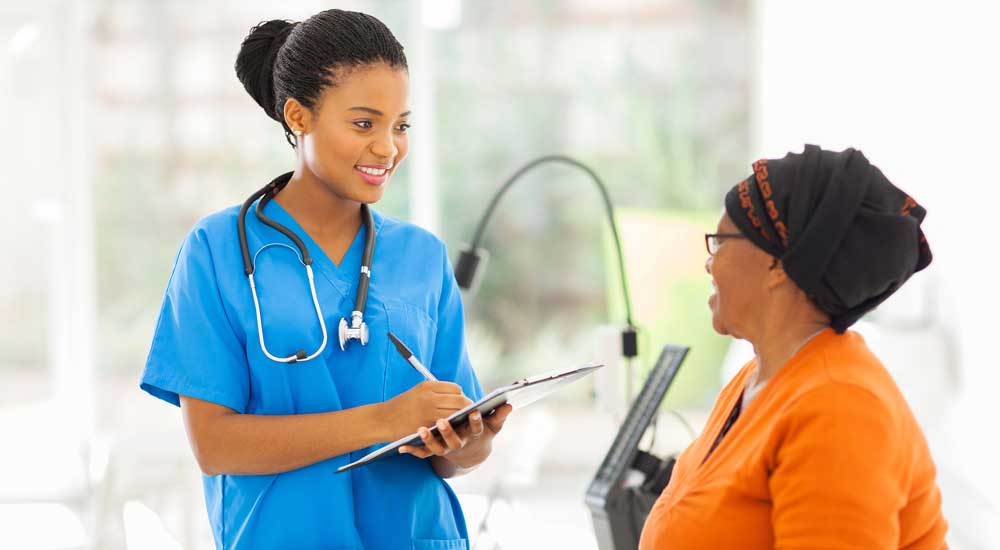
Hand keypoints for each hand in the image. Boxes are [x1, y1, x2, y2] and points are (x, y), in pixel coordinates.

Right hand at [381, 381, 472, 440]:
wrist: (382, 420)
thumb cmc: (402, 406)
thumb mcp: (418, 392)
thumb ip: (436, 392)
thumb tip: (457, 395)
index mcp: (428, 386)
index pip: (455, 389)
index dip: (461, 396)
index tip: (463, 402)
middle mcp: (429, 396)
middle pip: (459, 400)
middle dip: (467, 407)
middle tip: (470, 413)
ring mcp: (428, 411)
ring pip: (455, 413)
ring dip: (462, 418)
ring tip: (464, 421)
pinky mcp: (427, 425)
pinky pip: (447, 425)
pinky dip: (453, 426)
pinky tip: (454, 429)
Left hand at [398, 403, 512, 468]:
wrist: (471, 455)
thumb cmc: (482, 433)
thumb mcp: (493, 427)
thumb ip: (499, 416)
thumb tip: (509, 405)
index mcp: (473, 435)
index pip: (475, 428)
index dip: (475, 421)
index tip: (473, 412)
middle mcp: (459, 444)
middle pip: (453, 440)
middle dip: (448, 431)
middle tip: (442, 421)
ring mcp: (446, 449)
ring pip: (436, 448)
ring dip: (428, 440)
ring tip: (420, 430)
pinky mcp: (435, 452)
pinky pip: (422, 454)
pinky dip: (412, 451)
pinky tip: (402, 447)